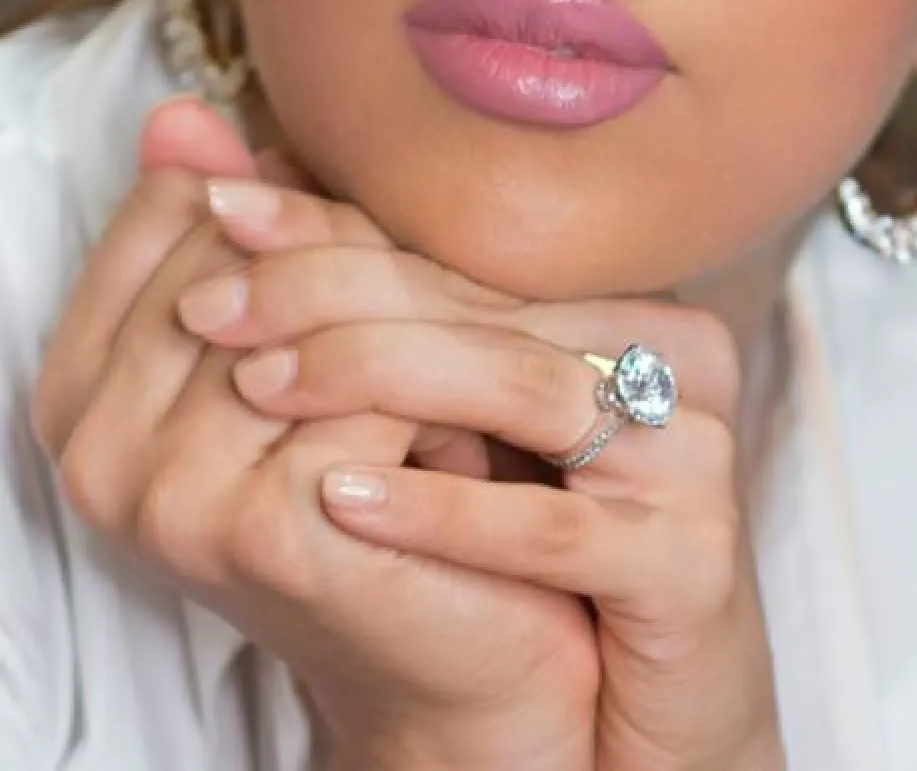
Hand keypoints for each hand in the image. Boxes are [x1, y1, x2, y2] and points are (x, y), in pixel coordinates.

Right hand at [32, 99, 597, 770]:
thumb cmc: (380, 479)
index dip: (286, 201)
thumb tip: (183, 111)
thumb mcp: (296, 345)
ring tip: (462, 365)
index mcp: (77, 391)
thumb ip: (234, 236)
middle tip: (437, 306)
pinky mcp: (263, 528)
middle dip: (358, 253)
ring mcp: (171, 495)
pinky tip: (472, 435)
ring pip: (315, 310)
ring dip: (411, 319)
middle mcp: (98, 451)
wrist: (454, 649)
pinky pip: (370, 386)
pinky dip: (439, 392)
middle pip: (249, 253)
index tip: (360, 236)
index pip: (178, 211)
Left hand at [181, 175, 785, 769]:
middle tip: (213, 303)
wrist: (646, 716)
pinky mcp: (693, 560)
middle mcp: (673, 360)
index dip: (340, 228)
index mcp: (627, 311)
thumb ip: (403, 334)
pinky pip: (551, 526)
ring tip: (258, 386)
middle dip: (332, 294)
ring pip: (521, 387)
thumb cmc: (543, 561)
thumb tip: (256, 218)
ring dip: (376, 378)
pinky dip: (438, 508)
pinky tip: (337, 496)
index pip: (468, 252)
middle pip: (487, 305)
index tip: (224, 209)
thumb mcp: (472, 433)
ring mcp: (691, 457)